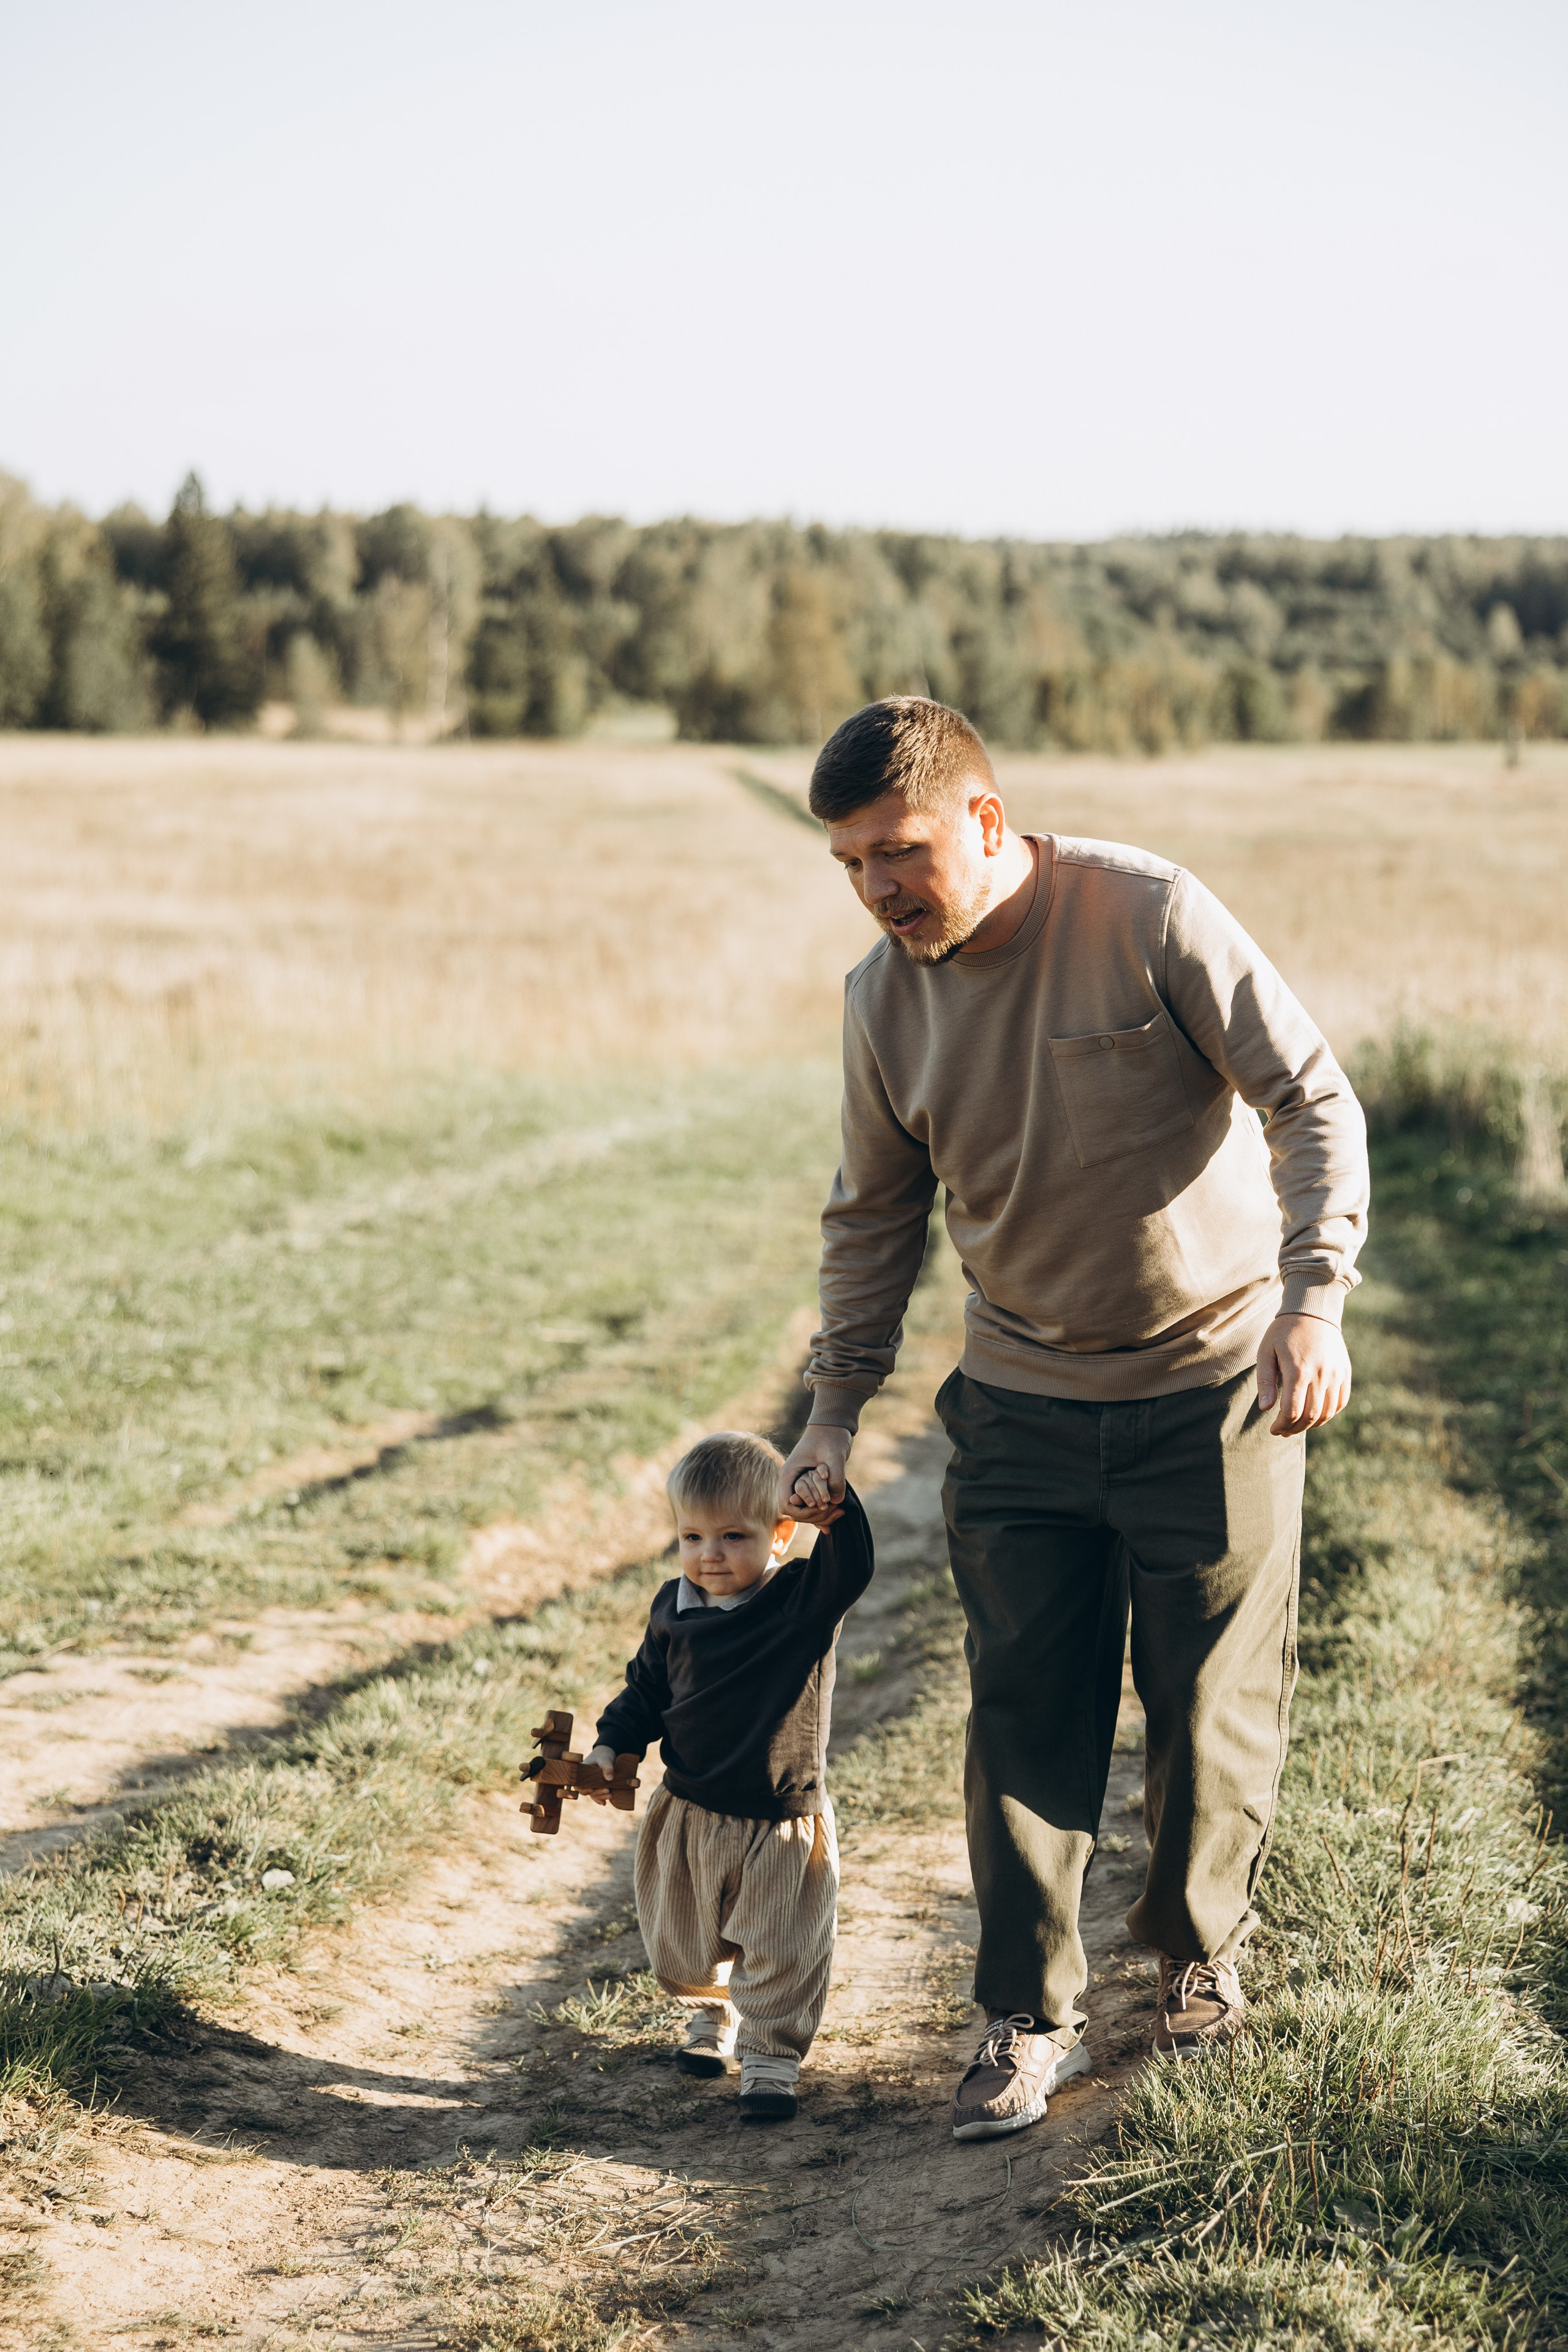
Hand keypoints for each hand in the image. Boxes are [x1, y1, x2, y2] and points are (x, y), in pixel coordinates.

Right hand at [581, 1743, 615, 1795]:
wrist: (606, 1755)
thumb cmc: (603, 1755)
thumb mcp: (605, 1759)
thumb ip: (607, 1767)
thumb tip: (609, 1779)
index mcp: (581, 1772)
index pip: (578, 1783)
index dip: (583, 1788)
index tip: (592, 1789)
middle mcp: (584, 1779)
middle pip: (586, 1790)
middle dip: (596, 1793)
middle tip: (607, 1790)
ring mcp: (590, 1784)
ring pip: (592, 1794)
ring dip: (600, 1796)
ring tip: (610, 1795)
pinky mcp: (597, 1787)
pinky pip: (596, 1795)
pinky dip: (600, 1799)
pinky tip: (604, 1803)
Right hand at [779, 1425, 851, 1526]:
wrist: (834, 1423)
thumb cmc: (831, 1435)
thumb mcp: (835, 1456)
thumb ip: (836, 1478)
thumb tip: (836, 1502)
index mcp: (789, 1473)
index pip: (786, 1505)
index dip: (802, 1512)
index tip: (820, 1506)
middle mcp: (792, 1481)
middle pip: (796, 1511)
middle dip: (815, 1515)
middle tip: (837, 1512)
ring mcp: (801, 1483)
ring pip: (806, 1509)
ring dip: (822, 1514)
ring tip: (841, 1512)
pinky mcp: (812, 1484)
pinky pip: (814, 1502)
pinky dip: (825, 1510)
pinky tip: (840, 1511)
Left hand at [1256, 1312, 1351, 1434]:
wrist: (1313, 1311)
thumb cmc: (1284, 1332)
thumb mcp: (1266, 1352)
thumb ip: (1265, 1381)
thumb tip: (1265, 1409)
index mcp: (1298, 1370)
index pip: (1292, 1411)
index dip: (1282, 1425)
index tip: (1273, 1429)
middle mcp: (1321, 1375)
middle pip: (1310, 1416)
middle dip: (1295, 1428)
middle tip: (1283, 1431)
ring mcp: (1336, 1374)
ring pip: (1327, 1413)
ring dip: (1312, 1424)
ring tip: (1297, 1425)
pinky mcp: (1345, 1372)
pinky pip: (1341, 1402)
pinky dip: (1329, 1413)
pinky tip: (1315, 1414)